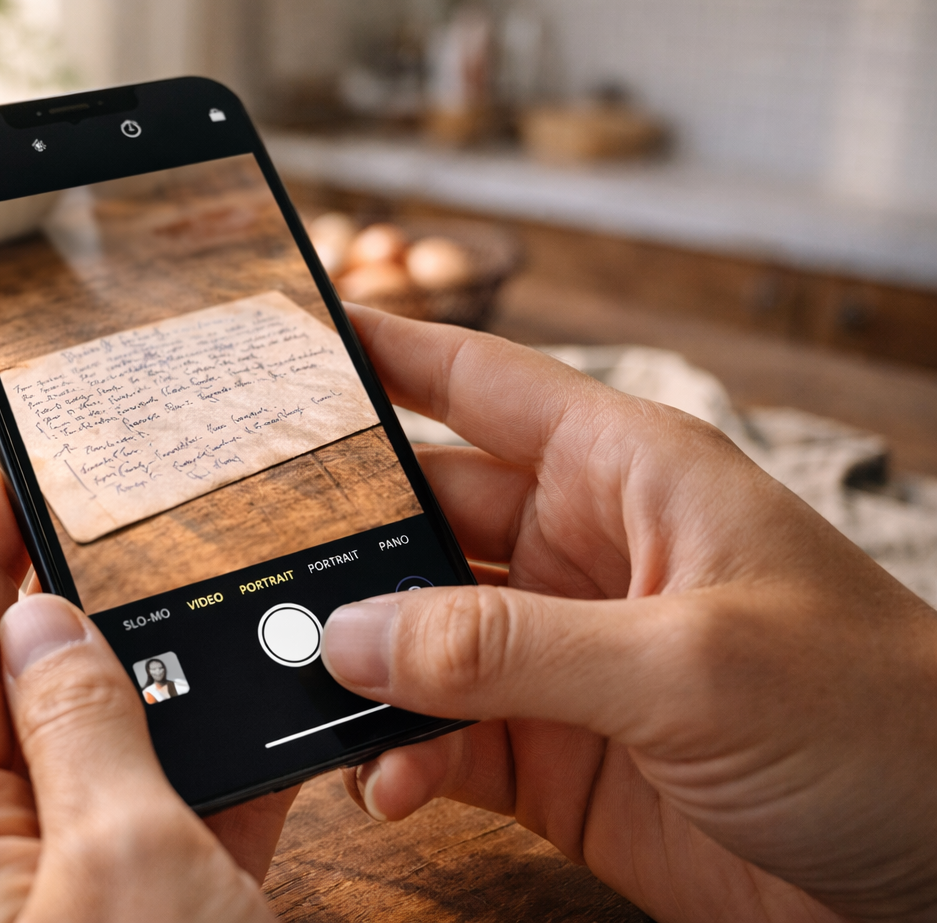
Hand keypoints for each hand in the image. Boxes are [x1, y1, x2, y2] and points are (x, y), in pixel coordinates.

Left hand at [0, 464, 295, 922]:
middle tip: (119, 525)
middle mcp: (3, 863)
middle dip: (77, 613)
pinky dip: (226, 769)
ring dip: (166, 689)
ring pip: (116, 759)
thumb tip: (41, 620)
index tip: (5, 477)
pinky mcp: (156, 916)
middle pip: (29, 703)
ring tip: (208, 609)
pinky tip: (272, 723)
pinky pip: (182, 820)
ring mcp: (82, 895)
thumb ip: (81, 730)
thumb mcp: (123, 858)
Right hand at [323, 305, 936, 921]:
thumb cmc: (879, 718)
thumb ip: (508, 647)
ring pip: (416, 638)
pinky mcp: (554, 754)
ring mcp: (561, 657)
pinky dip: (400, 758)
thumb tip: (355, 638)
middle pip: (422, 516)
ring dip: (361, 667)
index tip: (288, 335)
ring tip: (309, 692)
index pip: (480, 384)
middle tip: (241, 555)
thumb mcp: (687, 662)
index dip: (384, 351)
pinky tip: (384, 780)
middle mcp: (580, 553)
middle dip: (336, 539)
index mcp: (626, 474)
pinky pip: (441, 739)